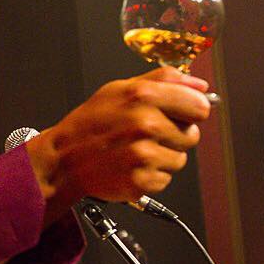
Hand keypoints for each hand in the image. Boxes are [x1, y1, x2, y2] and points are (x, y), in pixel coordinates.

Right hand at [26, 66, 209, 221]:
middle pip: (192, 136)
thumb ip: (164, 81)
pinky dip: (150, 177)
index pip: (200, 106)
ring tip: (135, 152)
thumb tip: (200, 86)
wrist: (63, 159)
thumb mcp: (120, 89)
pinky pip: (164, 180)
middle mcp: (145, 125)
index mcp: (144, 97)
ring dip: (162, 158)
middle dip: (173, 136)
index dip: (191, 111)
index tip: (180, 115)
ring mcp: (143, 156)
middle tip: (146, 136)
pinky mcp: (140, 182)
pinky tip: (130, 167)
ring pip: (179, 160)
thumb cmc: (89, 124)